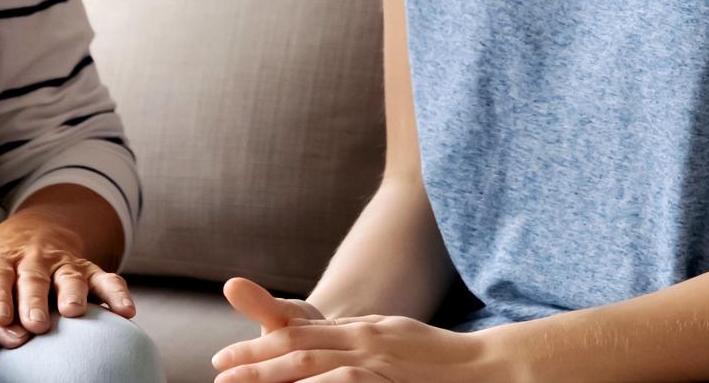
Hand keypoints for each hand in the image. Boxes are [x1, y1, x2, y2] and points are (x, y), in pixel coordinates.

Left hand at [0, 196, 133, 335]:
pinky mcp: (89, 268)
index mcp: (1, 260)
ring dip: (73, 293)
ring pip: (70, 276)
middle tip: (35, 323)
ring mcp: (63, 263)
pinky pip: (106, 277)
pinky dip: (117, 292)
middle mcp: (33, 260)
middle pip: (34, 278)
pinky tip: (126, 311)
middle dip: (35, 299)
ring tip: (74, 312)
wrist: (35, 231)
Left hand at [214, 277, 500, 382]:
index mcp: (365, 331)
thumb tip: (335, 362)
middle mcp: (364, 339)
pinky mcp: (384, 376)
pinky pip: (340, 381)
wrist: (490, 366)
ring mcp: (375, 358)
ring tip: (235, 381)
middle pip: (297, 344)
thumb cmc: (448, 362)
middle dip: (254, 357)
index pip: (303, 334)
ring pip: (309, 361)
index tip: (229, 358)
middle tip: (218, 368)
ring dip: (269, 371)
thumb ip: (364, 343)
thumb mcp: (397, 342)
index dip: (263, 345)